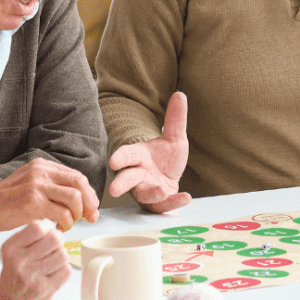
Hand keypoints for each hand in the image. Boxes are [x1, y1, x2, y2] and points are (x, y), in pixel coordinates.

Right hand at [0, 159, 99, 234]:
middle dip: (89, 202)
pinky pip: (62, 213)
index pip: (76, 175)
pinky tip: (60, 228)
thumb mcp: (29, 183)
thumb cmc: (5, 201)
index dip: (88, 192)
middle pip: (80, 183)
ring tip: (70, 224)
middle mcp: (41, 172)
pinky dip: (66, 223)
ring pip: (74, 197)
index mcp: (43, 165)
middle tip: (91, 216)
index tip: (91, 206)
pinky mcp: (32, 203)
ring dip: (77, 214)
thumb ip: (50, 185)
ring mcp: (37, 186)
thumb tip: (77, 196)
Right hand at [0, 218, 70, 299]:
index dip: (48, 227)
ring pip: (63, 254)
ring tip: (51, 263)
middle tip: (53, 247)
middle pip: (55, 238)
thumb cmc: (15, 274)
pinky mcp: (46, 290)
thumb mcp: (14, 250)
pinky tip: (52, 275)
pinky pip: (67, 270)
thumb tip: (53, 221)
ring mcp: (33, 278)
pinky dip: (63, 271)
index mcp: (11, 249)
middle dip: (58, 241)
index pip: (38, 226)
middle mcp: (20, 262)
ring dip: (61, 257)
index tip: (47, 233)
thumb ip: (31, 234)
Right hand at [108, 92, 190, 211]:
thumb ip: (175, 119)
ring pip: (143, 194)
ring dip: (150, 193)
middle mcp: (139, 174)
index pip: (126, 155)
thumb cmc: (166, 157)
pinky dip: (173, 202)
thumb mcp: (174, 138)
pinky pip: (162, 205)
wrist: (171, 177)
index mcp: (138, 156)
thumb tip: (180, 94)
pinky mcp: (157, 202)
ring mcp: (147, 189)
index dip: (120, 158)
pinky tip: (185, 197)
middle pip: (127, 179)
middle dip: (121, 184)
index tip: (114, 161)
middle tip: (115, 190)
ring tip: (160, 190)